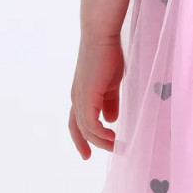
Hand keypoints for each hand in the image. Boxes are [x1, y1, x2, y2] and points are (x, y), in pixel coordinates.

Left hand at [68, 34, 123, 158]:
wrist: (102, 37)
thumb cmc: (108, 55)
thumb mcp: (111, 83)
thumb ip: (110, 101)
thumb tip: (111, 118)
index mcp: (81, 94)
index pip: (77, 121)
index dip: (82, 137)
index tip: (90, 151)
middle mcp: (77, 98)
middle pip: (77, 128)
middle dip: (86, 144)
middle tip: (96, 155)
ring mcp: (80, 98)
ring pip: (86, 128)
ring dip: (100, 140)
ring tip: (115, 146)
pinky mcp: (87, 97)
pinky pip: (91, 123)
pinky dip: (101, 133)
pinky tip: (112, 136)